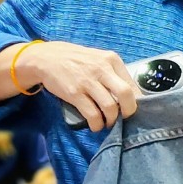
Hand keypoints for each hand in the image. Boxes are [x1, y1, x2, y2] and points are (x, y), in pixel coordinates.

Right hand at [19, 41, 139, 132]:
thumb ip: (113, 73)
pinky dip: (97, 124)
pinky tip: (95, 125)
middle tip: (124, 118)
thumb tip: (130, 95)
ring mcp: (87, 81)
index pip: (131, 84)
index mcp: (111, 60)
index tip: (131, 109)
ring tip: (107, 122)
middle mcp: (102, 69)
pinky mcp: (75, 93)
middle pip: (125, 94)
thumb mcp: (98, 59)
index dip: (135, 101)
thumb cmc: (76, 59)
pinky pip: (92, 114)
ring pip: (110, 107)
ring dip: (111, 120)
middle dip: (128, 111)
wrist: (47, 58)